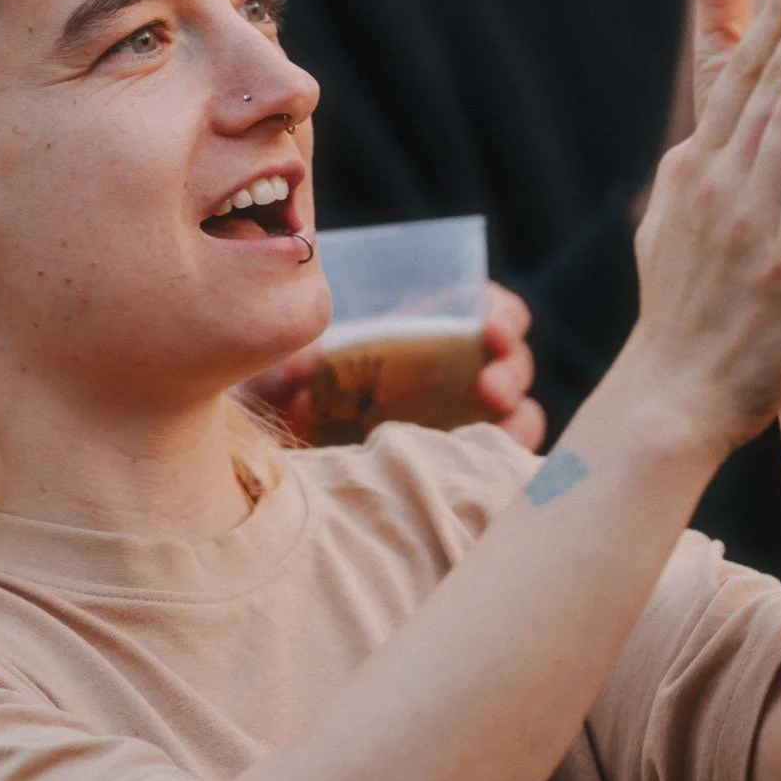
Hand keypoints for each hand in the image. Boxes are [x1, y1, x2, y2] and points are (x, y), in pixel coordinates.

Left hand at [242, 280, 545, 450]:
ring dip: (516, 420)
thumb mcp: (273, 369)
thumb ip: (289, 361)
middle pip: (511, 362)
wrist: (264, 458)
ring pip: (515, 414)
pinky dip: (505, 465)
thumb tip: (306, 371)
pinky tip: (493, 471)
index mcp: (424, 328)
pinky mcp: (454, 468)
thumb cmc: (276, 394)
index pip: (486, 310)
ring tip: (496, 431)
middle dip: (510, 370)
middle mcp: (451, 372)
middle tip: (489, 388)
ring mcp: (459, 421)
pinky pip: (496, 465)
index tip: (489, 329)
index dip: (499, 314)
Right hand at [631, 0, 780, 453]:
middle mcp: (713, 181)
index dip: (773, 17)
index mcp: (692, 170)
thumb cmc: (679, 325)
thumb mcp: (669, 232)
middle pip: (763, 79)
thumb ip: (688, 185)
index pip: (733, 77)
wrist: (670, 398)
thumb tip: (690, 155)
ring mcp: (746, 216)